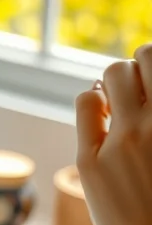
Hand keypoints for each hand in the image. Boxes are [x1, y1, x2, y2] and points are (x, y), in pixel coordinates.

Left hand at [75, 44, 151, 224]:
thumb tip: (147, 104)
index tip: (151, 82)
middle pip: (141, 58)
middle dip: (136, 70)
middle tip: (135, 92)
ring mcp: (125, 139)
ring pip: (111, 75)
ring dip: (112, 81)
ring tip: (115, 104)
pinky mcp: (92, 159)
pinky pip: (85, 105)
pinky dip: (90, 102)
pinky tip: (98, 119)